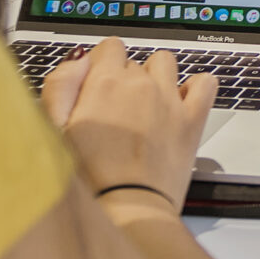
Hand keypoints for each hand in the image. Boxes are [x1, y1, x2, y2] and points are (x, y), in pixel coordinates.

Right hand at [42, 37, 216, 212]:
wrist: (126, 211)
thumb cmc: (88, 179)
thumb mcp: (54, 128)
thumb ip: (61, 85)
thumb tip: (78, 59)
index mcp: (105, 83)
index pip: (109, 47)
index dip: (101, 66)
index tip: (97, 87)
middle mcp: (140, 85)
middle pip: (134, 61)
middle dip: (123, 80)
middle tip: (114, 114)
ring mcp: (169, 100)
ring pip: (166, 63)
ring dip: (156, 77)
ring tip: (145, 106)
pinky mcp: (192, 120)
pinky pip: (205, 82)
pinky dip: (196, 86)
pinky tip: (181, 101)